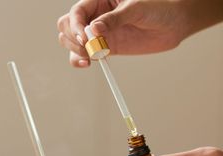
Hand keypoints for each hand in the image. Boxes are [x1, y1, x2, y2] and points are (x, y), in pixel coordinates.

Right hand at [57, 0, 222, 66]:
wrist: (173, 24)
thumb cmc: (159, 8)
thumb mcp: (137, 8)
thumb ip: (114, 18)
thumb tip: (93, 29)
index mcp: (100, 0)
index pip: (77, 12)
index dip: (76, 25)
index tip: (84, 37)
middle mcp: (96, 16)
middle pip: (67, 26)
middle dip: (72, 38)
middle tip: (87, 47)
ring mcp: (99, 34)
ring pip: (71, 42)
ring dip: (74, 51)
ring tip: (89, 57)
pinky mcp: (104, 48)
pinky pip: (84, 55)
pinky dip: (80, 60)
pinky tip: (88, 63)